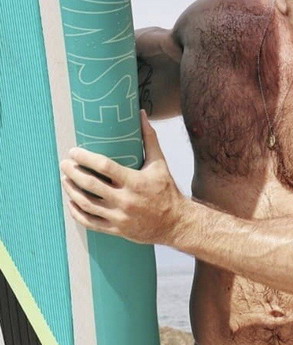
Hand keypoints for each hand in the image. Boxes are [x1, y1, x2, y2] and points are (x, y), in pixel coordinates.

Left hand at [60, 111, 186, 244]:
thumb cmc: (166, 191)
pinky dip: (77, 212)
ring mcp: (119, 217)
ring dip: (71, 191)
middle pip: (90, 185)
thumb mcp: (160, 164)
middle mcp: (125, 200)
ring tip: (65, 180)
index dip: (85, 158)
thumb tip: (141, 114)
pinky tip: (71, 202)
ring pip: (87, 204)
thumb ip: (149, 139)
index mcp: (135, 182)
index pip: (104, 167)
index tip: (74, 151)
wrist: (175, 224)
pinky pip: (90, 222)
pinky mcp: (116, 230)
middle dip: (73, 172)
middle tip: (64, 164)